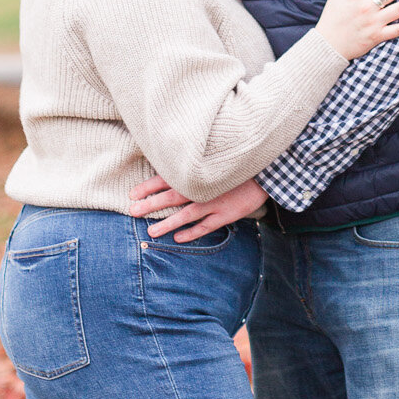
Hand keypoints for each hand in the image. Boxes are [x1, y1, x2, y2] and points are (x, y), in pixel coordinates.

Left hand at [129, 174, 265, 240]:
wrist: (266, 171)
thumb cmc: (236, 165)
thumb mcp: (215, 160)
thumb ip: (194, 165)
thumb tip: (171, 166)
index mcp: (198, 172)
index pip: (167, 178)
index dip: (148, 186)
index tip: (132, 194)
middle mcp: (204, 187)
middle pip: (171, 196)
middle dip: (151, 204)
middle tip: (132, 212)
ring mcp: (215, 202)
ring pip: (186, 215)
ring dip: (167, 223)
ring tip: (151, 232)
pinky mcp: (226, 214)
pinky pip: (206, 226)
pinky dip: (191, 233)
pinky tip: (178, 239)